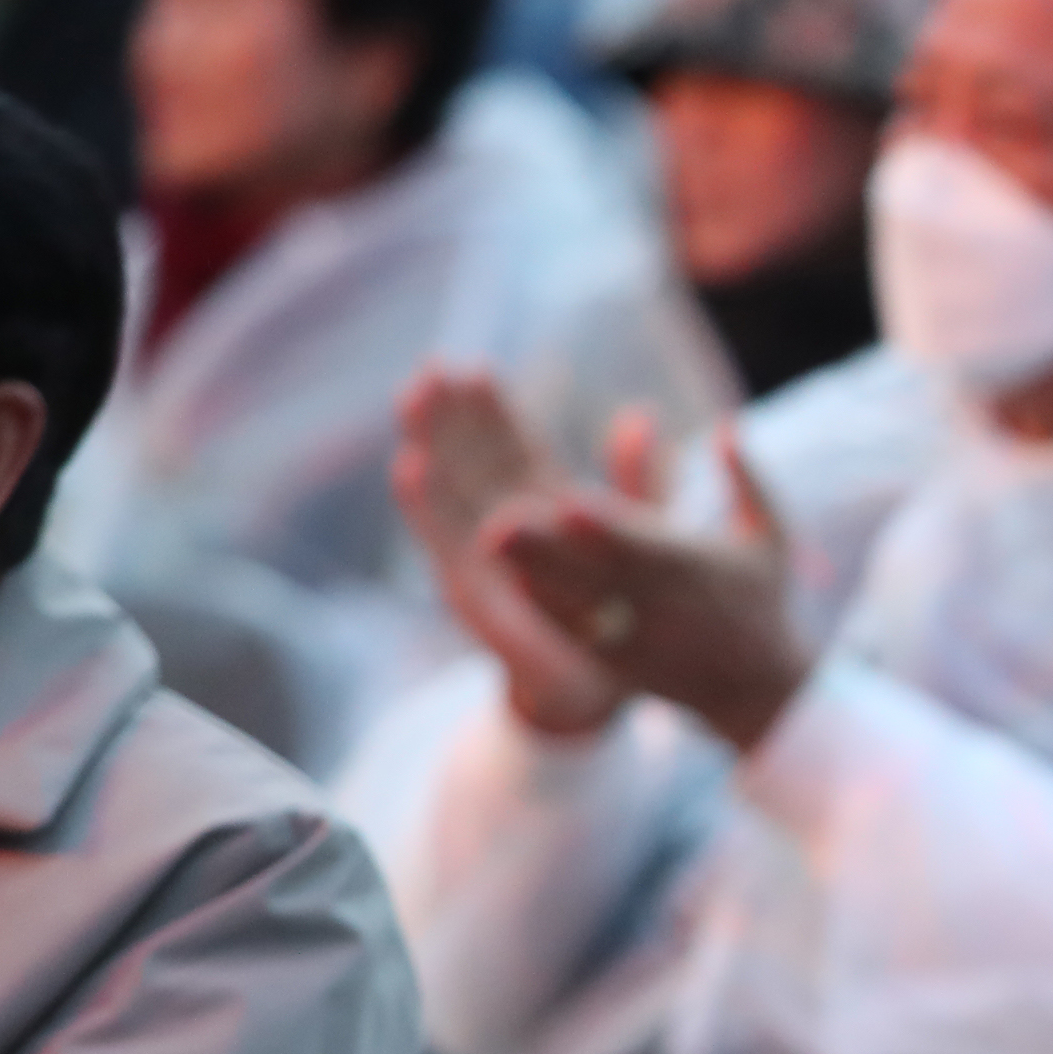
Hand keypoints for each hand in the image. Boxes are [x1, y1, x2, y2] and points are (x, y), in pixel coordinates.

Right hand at [394, 369, 629, 736]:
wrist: (595, 689)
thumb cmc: (612, 614)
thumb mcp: (636, 536)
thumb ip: (640, 480)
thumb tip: (641, 416)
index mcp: (540, 510)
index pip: (508, 448)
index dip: (490, 410)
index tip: (473, 366)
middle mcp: (500, 529)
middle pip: (471, 460)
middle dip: (450, 415)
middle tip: (432, 364)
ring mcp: (480, 558)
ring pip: (451, 489)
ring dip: (429, 444)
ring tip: (412, 397)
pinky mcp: (472, 588)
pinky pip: (447, 541)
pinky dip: (428, 503)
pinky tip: (411, 463)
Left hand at [493, 420, 812, 750]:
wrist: (755, 690)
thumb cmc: (762, 600)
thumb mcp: (771, 538)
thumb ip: (747, 481)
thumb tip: (724, 424)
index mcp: (693, 568)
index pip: (644, 544)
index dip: (606, 526)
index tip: (568, 500)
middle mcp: (657, 602)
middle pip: (593, 572)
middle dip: (547, 549)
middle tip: (495, 523)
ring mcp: (633, 635)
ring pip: (573, 603)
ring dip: (531, 573)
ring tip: (483, 542)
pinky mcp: (617, 662)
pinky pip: (572, 635)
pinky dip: (542, 611)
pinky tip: (502, 585)